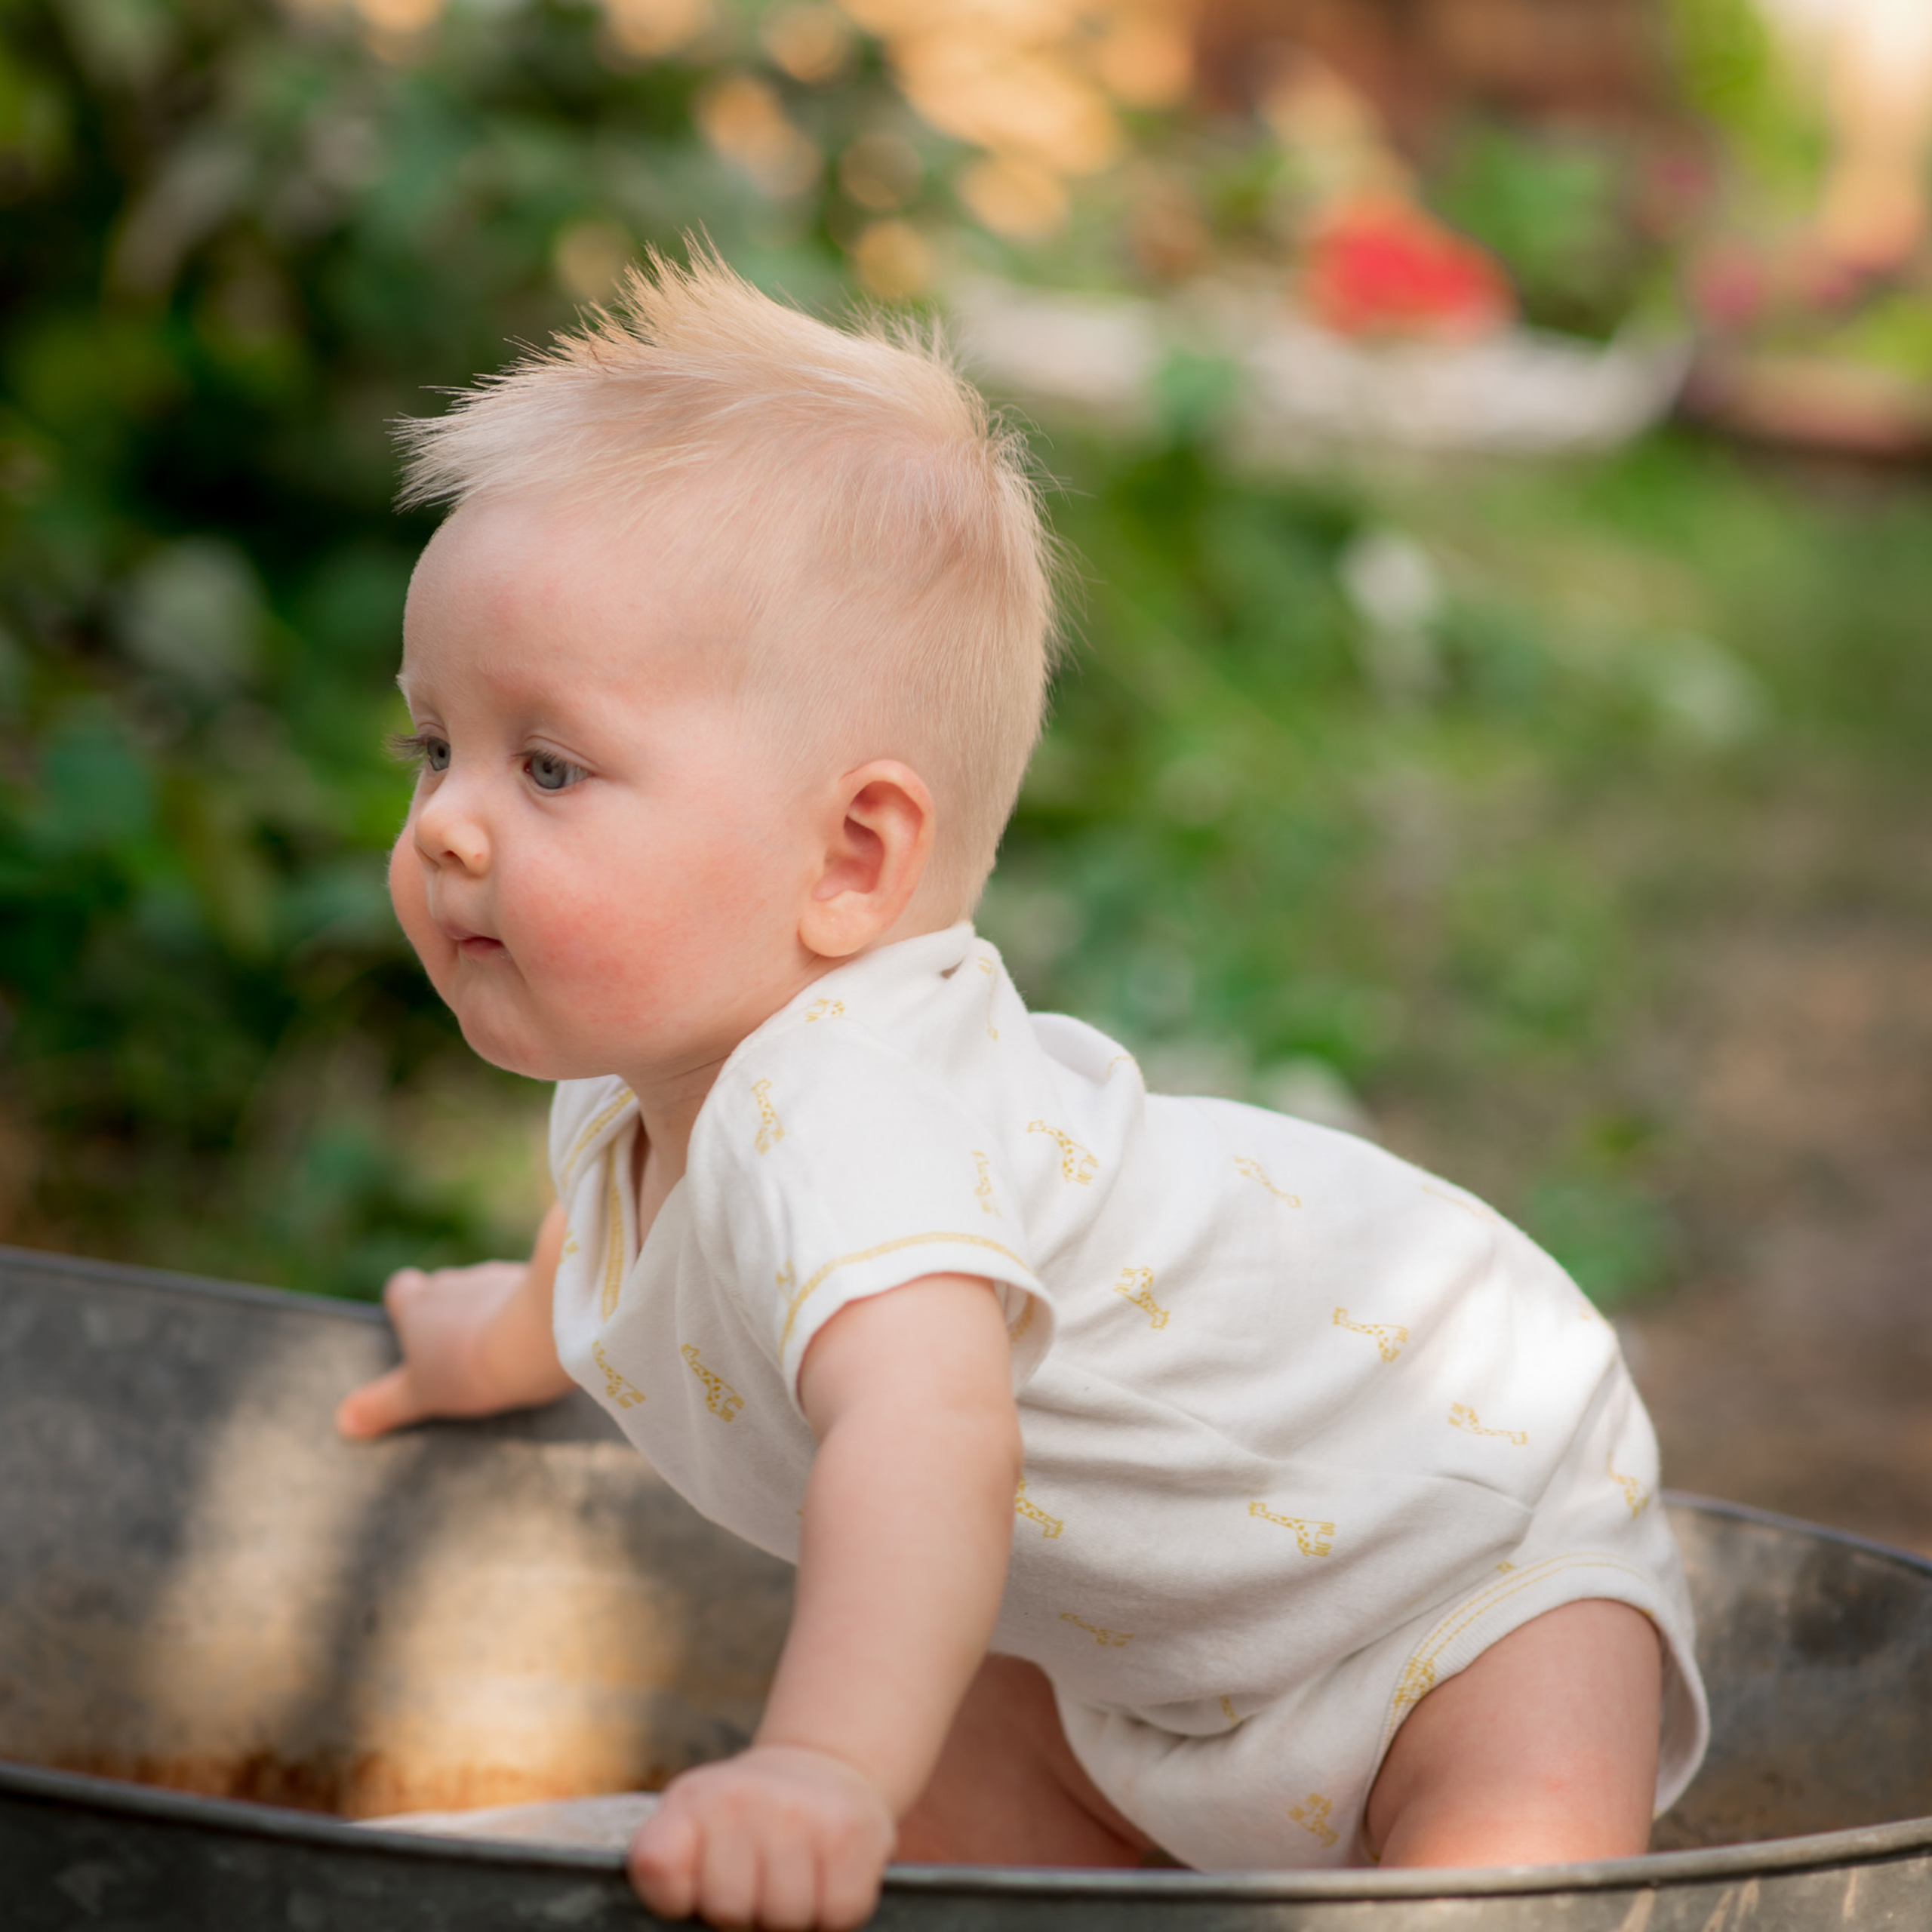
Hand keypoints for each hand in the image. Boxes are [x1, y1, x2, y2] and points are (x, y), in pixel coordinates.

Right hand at [335, 1259, 547, 1438]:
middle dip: (449, 1311)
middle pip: (443, 1288)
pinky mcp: (536, 1280)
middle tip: (457, 1349)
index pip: (401, 1289)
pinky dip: (525, 1309)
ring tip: (501, 1346)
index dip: (406, 1305)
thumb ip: (383, 1405)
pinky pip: (525, 1291)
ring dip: (489, 1310)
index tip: (413, 1328)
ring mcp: (495, 1276)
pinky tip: (538, 1337)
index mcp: (417, 1304)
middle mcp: (452, 1281)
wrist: (538, 1335)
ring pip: (485, 1289)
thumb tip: (343, 1421)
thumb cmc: (469, 1367)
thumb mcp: (420, 1394)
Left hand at [627, 1744, 894, 1930]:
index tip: (696, 1886)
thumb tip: (707, 1918)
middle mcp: (742, 1798)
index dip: (677, 1898)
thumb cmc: (743, 1823)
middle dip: (743, 1914)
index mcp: (690, 1801)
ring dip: (790, 1917)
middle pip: (728, 1911)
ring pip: (785, 1917)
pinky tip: (825, 1880)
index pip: (656, 1869)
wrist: (820, 1768)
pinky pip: (840, 1913)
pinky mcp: (852, 1831)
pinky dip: (834, 1913)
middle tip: (754, 1885)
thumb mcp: (689, 1827)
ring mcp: (800, 1812)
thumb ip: (669, 1872)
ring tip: (790, 1881)